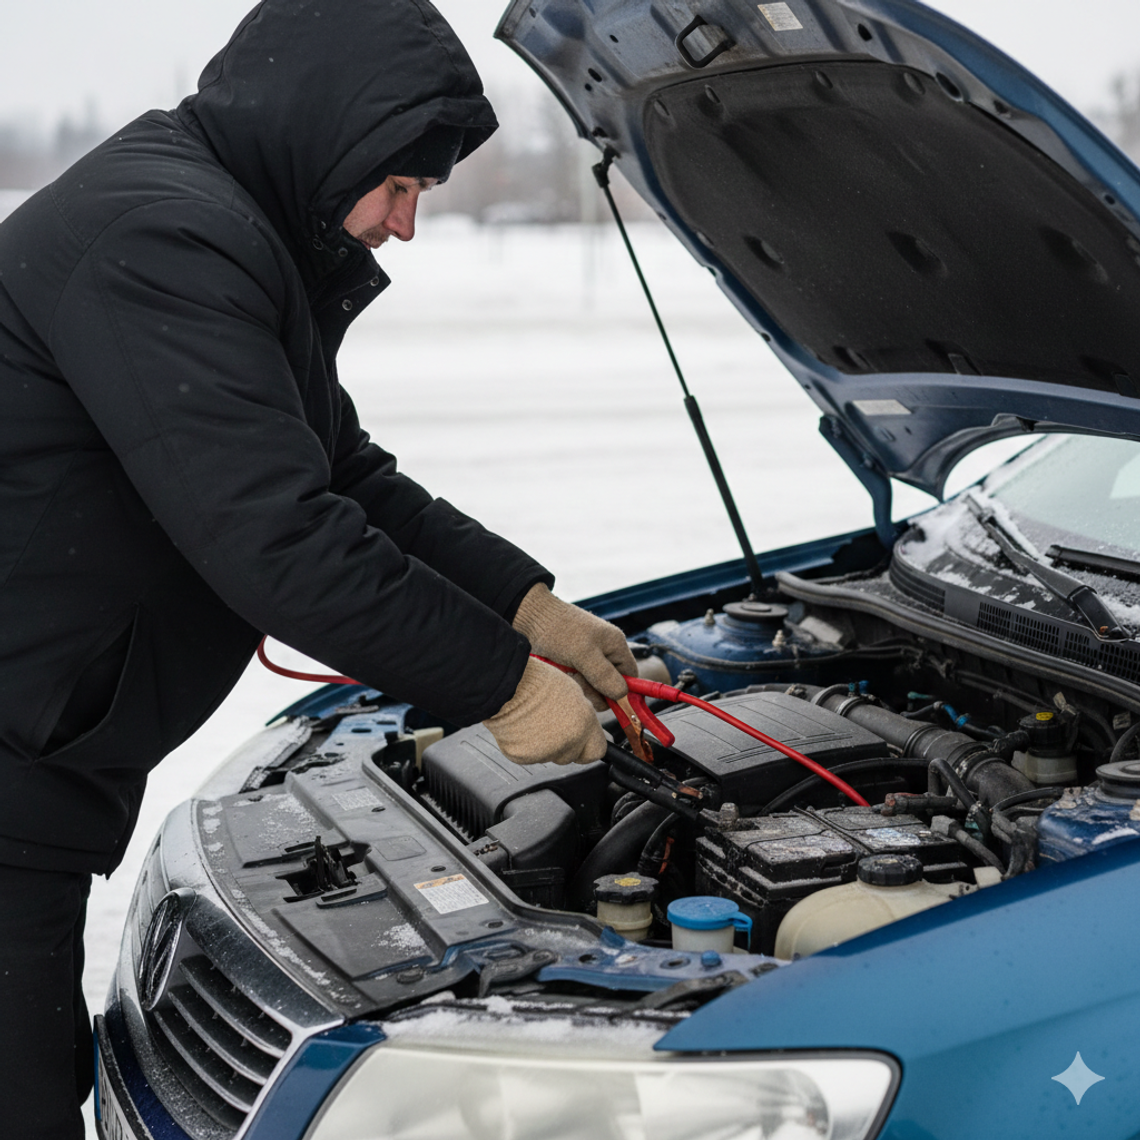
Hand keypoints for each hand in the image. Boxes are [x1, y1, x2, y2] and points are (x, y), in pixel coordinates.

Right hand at [483, 657, 606, 765]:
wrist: (507, 685)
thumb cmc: (536, 681)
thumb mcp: (572, 693)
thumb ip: (583, 717)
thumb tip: (586, 729)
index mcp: (583, 724)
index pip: (598, 751)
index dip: (589, 745)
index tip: (585, 741)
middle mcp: (568, 742)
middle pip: (573, 756)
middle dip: (566, 745)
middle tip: (552, 724)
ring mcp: (545, 752)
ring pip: (551, 756)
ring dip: (546, 745)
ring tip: (534, 721)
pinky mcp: (523, 757)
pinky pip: (529, 757)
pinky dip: (526, 746)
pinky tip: (522, 728)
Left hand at [512, 584, 637, 705]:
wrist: (529, 616)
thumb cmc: (558, 629)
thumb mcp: (582, 653)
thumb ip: (603, 674)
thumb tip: (622, 694)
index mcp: (615, 645)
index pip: (630, 676)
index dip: (622, 691)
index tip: (605, 699)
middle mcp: (604, 653)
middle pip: (609, 686)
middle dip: (593, 688)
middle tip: (576, 678)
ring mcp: (587, 660)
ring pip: (590, 687)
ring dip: (577, 685)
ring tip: (564, 672)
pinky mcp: (572, 665)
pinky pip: (576, 683)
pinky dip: (567, 681)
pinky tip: (558, 672)